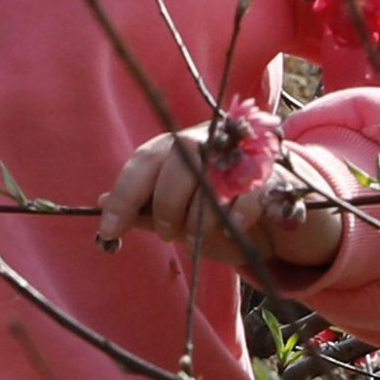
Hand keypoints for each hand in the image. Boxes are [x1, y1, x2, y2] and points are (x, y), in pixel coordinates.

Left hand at [93, 123, 348, 284]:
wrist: (278, 212)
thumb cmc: (218, 211)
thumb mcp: (177, 211)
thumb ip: (144, 206)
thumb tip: (101, 199)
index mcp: (177, 146)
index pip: (143, 162)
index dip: (123, 197)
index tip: (108, 230)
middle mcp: (207, 141)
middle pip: (176, 165)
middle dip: (165, 208)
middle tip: (167, 235)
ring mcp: (242, 155)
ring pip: (210, 180)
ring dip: (199, 219)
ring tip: (198, 238)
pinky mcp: (273, 176)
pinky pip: (250, 196)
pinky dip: (237, 218)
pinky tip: (233, 230)